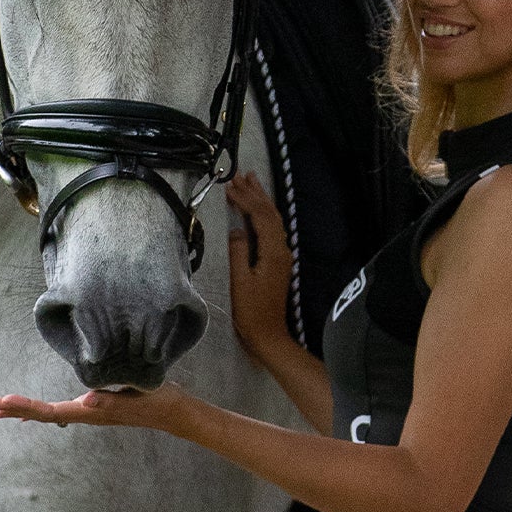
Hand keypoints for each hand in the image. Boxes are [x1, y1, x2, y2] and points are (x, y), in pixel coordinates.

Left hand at [0, 383, 187, 431]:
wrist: (173, 411)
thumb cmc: (156, 400)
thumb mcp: (136, 396)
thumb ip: (110, 400)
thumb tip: (84, 402)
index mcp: (91, 411)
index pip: (51, 411)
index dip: (25, 406)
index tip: (3, 401)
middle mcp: (87, 414)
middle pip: (45, 414)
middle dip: (18, 409)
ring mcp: (91, 412)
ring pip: (51, 413)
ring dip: (27, 409)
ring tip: (3, 407)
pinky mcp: (97, 408)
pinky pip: (62, 411)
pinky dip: (43, 409)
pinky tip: (38, 411)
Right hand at [225, 170, 293, 355]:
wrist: (268, 336)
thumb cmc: (251, 311)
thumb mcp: (239, 282)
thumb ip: (238, 252)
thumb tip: (236, 229)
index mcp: (273, 252)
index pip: (261, 217)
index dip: (246, 200)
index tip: (229, 186)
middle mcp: (282, 250)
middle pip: (270, 214)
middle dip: (255, 194)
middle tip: (240, 175)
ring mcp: (282, 256)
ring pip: (273, 220)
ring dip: (261, 201)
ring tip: (250, 182)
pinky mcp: (277, 262)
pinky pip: (271, 230)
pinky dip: (262, 215)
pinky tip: (256, 210)